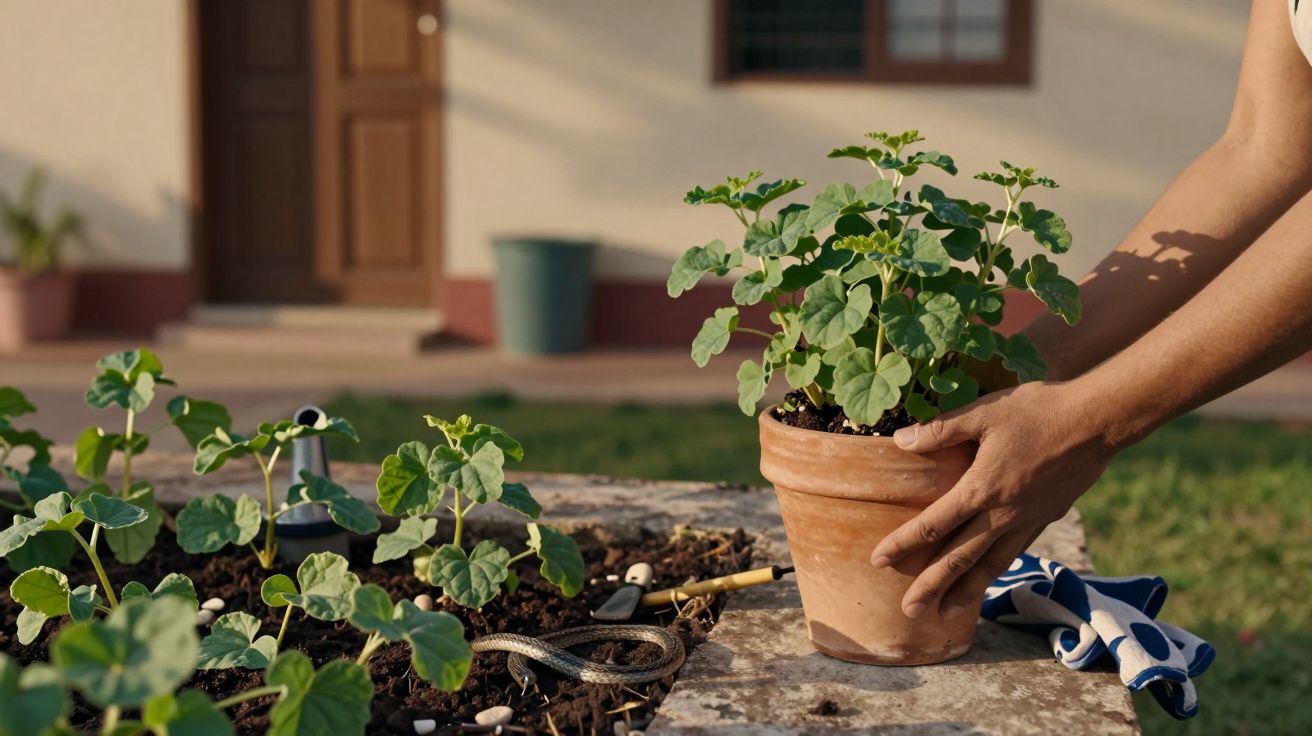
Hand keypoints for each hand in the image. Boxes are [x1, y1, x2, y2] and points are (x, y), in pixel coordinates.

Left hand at [869, 380, 1119, 619]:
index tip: (878, 561)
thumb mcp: (984, 412)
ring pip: (991, 564)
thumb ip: (941, 430)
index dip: (904, 543)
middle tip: (908, 612)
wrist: (1098, 422)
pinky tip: (987, 578)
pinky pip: (1015, 553)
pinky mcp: (1046, 517)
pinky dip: (996, 571)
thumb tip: (900, 441)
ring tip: (946, 613)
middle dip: (931, 586)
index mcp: (981, 488)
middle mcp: (1003, 514)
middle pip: (960, 557)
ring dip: (966, 591)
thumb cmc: (1039, 411)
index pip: (934, 524)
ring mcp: (1027, 520)